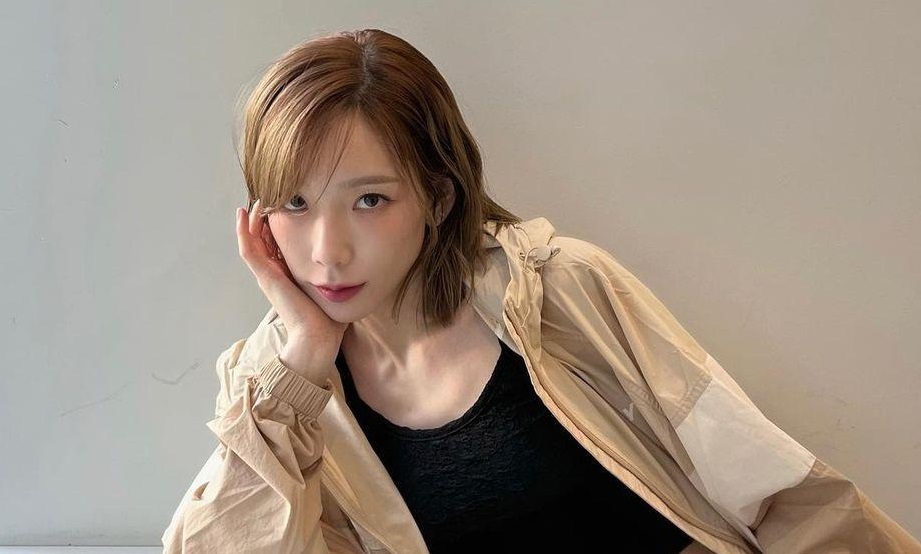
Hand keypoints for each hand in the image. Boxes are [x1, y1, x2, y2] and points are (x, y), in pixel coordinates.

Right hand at [235, 199, 347, 369]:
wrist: (319, 337)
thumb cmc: (329, 319)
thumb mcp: (332, 288)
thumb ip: (338, 276)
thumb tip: (354, 264)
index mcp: (289, 276)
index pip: (279, 244)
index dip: (279, 225)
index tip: (287, 205)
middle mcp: (275, 274)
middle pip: (263, 239)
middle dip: (264, 218)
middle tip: (266, 196)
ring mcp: (267, 275)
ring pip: (252, 241)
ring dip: (251, 219)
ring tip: (254, 199)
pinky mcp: (265, 277)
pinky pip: (248, 249)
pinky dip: (244, 231)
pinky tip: (244, 213)